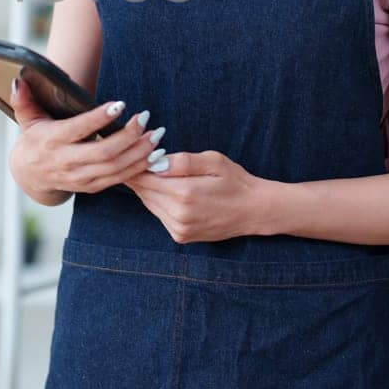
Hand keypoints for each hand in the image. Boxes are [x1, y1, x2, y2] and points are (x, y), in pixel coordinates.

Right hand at [6, 76, 166, 205]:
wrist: (31, 175)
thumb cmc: (34, 139)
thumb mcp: (26, 119)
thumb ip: (23, 100)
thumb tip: (19, 81)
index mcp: (53, 141)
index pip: (79, 130)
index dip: (100, 118)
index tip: (120, 105)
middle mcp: (67, 161)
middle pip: (104, 152)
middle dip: (129, 136)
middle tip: (145, 118)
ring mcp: (81, 177)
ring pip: (116, 167)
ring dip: (140, 151)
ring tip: (156, 134)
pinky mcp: (92, 186)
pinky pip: (120, 179)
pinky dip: (139, 166)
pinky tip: (153, 153)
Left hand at [128, 149, 268, 242]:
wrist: (255, 211)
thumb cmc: (236, 181)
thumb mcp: (213, 161)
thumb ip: (183, 161)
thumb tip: (155, 161)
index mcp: (185, 193)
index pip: (144, 178)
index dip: (136, 164)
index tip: (134, 152)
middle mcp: (178, 215)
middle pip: (143, 191)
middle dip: (139, 174)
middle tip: (139, 158)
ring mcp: (179, 229)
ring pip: (149, 203)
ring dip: (148, 188)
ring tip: (154, 171)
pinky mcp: (180, 236)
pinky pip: (159, 214)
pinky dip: (159, 201)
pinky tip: (169, 190)